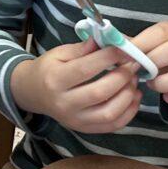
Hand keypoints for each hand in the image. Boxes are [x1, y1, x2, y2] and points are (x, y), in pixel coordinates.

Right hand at [10, 37, 143, 134]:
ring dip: (128, 95)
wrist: (33, 93)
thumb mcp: (60, 53)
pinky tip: (133, 96)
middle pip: (99, 93)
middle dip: (122, 77)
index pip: (85, 69)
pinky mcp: (85, 129)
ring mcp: (75, 120)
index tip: (124, 48)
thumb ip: (84, 48)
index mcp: (55, 80)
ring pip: (109, 113)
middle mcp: (64, 103)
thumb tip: (107, 39)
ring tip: (133, 80)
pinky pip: (112, 125)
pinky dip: (129, 112)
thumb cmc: (48, 69)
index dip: (108, 58)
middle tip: (133, 64)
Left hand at [128, 22, 167, 108]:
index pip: (161, 32)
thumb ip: (132, 46)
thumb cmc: (163, 55)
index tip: (124, 56)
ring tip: (153, 85)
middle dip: (153, 64)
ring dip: (164, 84)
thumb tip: (109, 45)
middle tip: (142, 72)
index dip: (141, 43)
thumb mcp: (150, 45)